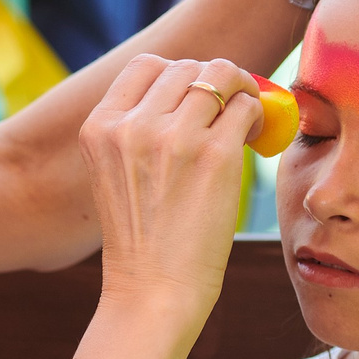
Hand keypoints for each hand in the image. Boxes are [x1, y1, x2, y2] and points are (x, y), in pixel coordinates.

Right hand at [79, 55, 262, 313]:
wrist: (152, 293)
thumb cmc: (142, 242)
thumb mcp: (115, 175)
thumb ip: (135, 132)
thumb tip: (191, 89)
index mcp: (100, 127)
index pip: (145, 66)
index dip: (178, 74)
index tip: (195, 97)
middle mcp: (133, 126)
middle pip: (187, 67)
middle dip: (214, 82)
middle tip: (229, 109)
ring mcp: (174, 138)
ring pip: (221, 76)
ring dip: (241, 92)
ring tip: (244, 122)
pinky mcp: (215, 155)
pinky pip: (247, 106)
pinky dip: (258, 114)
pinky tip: (254, 139)